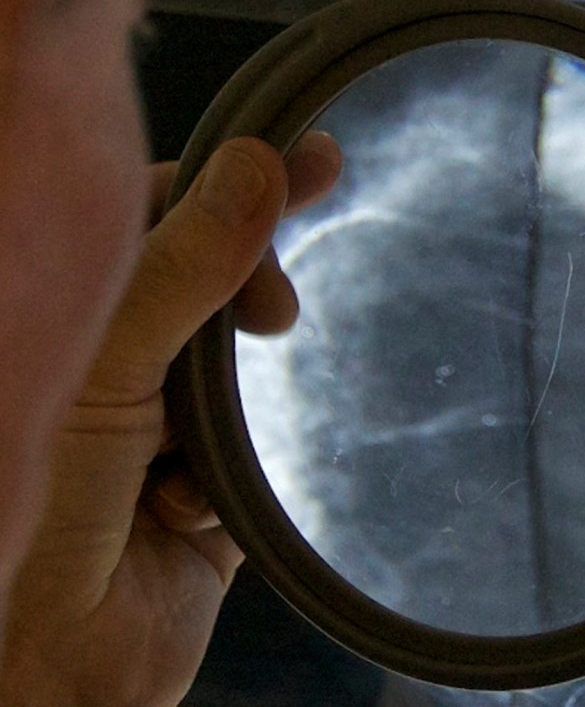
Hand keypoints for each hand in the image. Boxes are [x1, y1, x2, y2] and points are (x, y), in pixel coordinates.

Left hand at [0, 135, 337, 706]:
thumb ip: (180, 265)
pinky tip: (190, 509)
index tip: (314, 165)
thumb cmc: (34, 507)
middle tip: (291, 295)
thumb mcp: (104, 366)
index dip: (227, 185)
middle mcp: (100, 364)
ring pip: (234, 367)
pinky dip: (230, 480)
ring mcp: (147, 430)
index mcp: (59, 316)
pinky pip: (251, 458)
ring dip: (232, 398)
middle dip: (248, 284)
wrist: (48, 665)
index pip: (150, 211)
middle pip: (203, 278)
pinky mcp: (196, 500)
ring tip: (216, 423)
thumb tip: (255, 163)